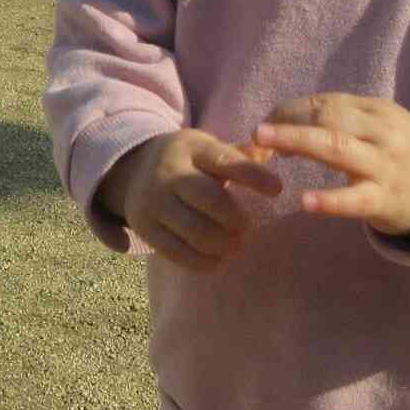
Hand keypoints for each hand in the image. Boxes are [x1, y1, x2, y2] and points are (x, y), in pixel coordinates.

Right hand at [101, 130, 282, 272]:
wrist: (133, 169)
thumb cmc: (187, 161)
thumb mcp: (208, 148)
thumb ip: (238, 155)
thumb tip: (270, 153)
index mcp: (191, 148)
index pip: (225, 161)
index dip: (253, 176)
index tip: (277, 189)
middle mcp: (168, 172)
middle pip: (210, 200)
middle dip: (236, 219)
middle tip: (247, 228)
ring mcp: (153, 202)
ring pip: (196, 231)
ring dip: (223, 244)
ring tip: (236, 245)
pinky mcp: (145, 228)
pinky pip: (177, 252)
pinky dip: (203, 261)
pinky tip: (218, 259)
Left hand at [253, 94, 409, 241]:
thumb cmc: (396, 154)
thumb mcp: (377, 127)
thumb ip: (339, 120)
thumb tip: (283, 119)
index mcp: (377, 111)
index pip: (326, 103)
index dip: (290, 111)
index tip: (266, 125)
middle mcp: (382, 133)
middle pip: (329, 118)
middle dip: (289, 121)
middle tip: (257, 131)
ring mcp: (384, 166)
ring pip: (337, 148)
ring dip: (298, 142)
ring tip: (264, 148)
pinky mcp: (385, 200)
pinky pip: (354, 199)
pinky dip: (330, 200)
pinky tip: (305, 201)